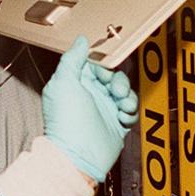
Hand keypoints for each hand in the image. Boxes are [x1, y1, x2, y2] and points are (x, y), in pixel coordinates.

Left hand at [42, 35, 138, 180]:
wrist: (79, 155)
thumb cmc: (66, 122)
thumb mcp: (63, 82)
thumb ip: (72, 59)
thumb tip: (81, 41)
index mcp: (77, 83)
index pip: (96, 65)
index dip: (105, 66)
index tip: (106, 72)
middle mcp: (91, 96)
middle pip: (114, 77)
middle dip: (119, 82)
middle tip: (116, 91)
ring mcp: (105, 110)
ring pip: (126, 92)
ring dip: (128, 96)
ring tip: (122, 107)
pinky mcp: (117, 124)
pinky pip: (131, 111)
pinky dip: (130, 113)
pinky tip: (122, 119)